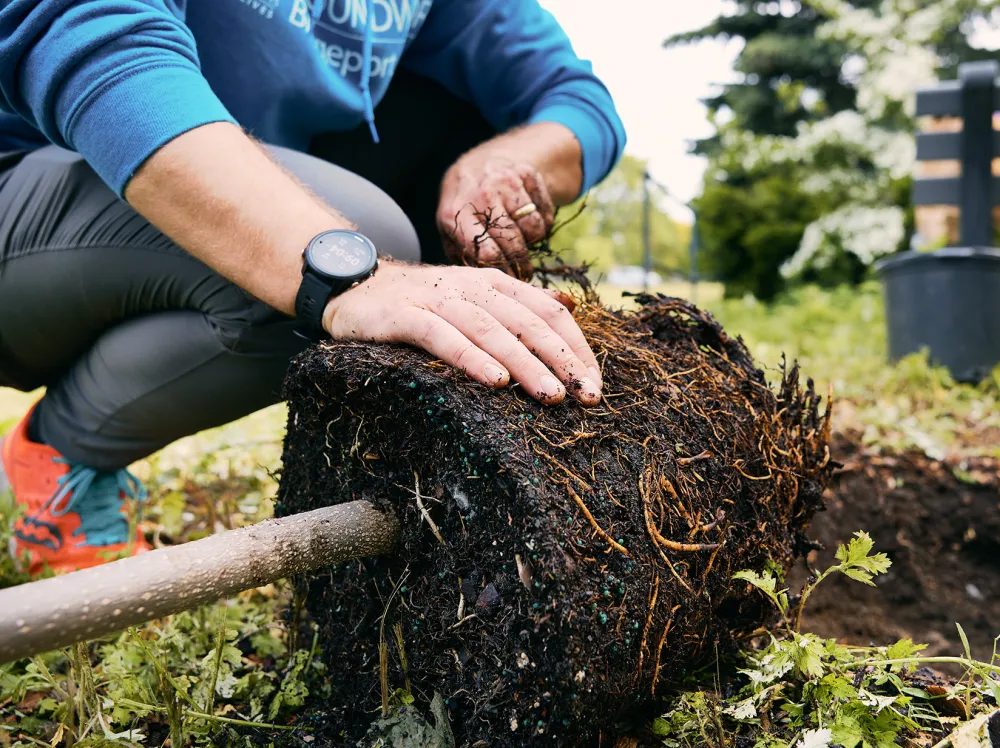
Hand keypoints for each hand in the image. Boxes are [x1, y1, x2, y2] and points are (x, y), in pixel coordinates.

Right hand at [323, 261, 601, 404]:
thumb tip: (569, 306)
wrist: (354, 285)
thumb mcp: (474, 297)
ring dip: (525, 364)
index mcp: (495, 284)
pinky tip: (494, 381)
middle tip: (586, 396)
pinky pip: (443, 337)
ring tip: (551, 396)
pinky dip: (471, 357)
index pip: (548, 312)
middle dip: (562, 361)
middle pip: (528, 323)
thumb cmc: (422, 301)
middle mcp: (472, 288)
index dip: (576, 347)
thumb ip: (518, 303)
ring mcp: (438, 300)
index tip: (594, 384)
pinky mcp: (404, 316)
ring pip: (491, 331)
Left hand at [437, 154, 555, 279]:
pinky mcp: (527, 174)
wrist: (481, 162)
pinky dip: (542, 222)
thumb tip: (483, 283)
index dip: (503, 273)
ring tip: (522, 238)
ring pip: (534, 229)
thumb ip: (460, 254)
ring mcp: (504, 182)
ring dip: (533, 240)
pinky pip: (545, 214)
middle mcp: (480, 196)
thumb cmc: (465, 206)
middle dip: (523, 264)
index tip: (512, 282)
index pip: (486, 254)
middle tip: (525, 272)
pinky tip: (529, 218)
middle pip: (513, 244)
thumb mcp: (451, 227)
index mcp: (455, 214)